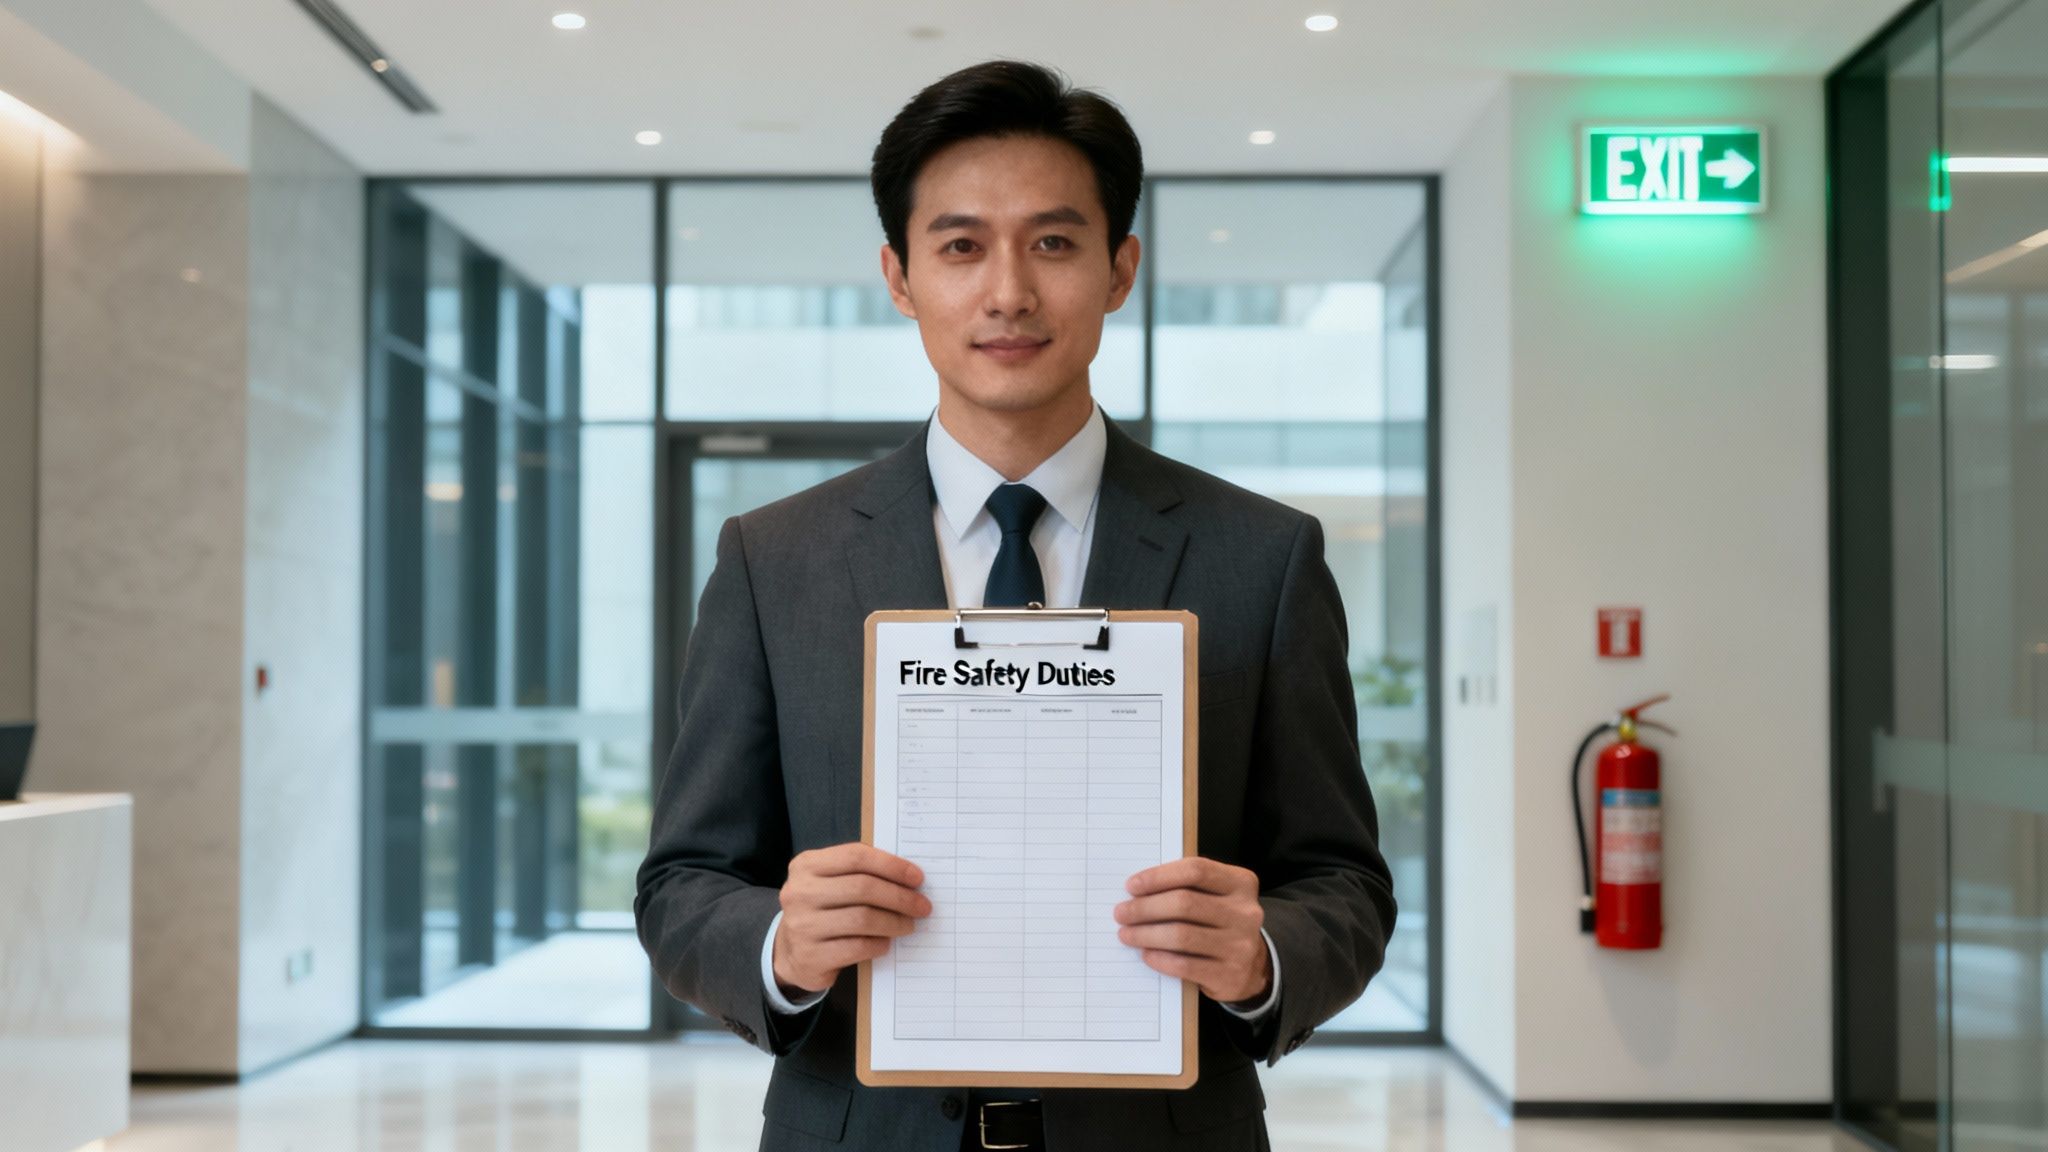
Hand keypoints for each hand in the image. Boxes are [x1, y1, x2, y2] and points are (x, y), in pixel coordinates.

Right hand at [773, 843, 930, 996]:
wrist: (791, 951)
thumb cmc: (822, 910)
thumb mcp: (829, 882)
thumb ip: (859, 873)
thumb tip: (908, 876)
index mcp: (806, 865)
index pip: (856, 857)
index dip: (891, 865)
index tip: (917, 877)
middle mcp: (800, 892)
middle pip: (863, 888)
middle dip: (900, 896)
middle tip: (922, 906)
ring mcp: (802, 925)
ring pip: (863, 919)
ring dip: (894, 922)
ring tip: (909, 925)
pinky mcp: (810, 955)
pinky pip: (857, 947)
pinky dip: (879, 944)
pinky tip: (886, 942)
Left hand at [1116, 857, 1270, 1005]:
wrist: (1252, 967)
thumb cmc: (1219, 924)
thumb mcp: (1215, 897)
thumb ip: (1186, 887)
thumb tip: (1137, 891)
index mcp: (1241, 883)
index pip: (1195, 871)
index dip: (1159, 876)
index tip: (1132, 886)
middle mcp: (1245, 912)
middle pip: (1184, 902)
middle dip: (1145, 908)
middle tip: (1122, 913)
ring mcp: (1240, 945)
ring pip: (1181, 935)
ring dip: (1146, 934)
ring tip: (1127, 934)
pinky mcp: (1229, 975)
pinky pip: (1185, 965)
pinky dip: (1160, 959)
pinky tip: (1146, 954)